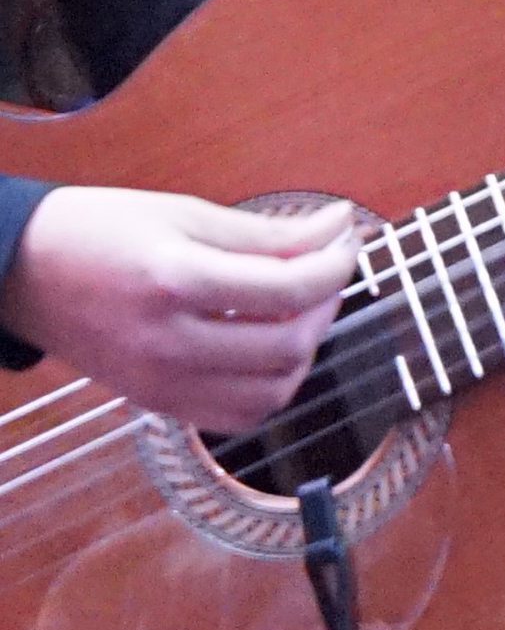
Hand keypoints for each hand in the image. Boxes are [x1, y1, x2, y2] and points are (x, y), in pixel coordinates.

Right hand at [0, 189, 360, 432]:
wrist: (17, 273)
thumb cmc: (93, 232)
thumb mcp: (180, 213)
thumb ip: (264, 232)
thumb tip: (336, 228)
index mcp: (173, 280)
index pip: (288, 287)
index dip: (334, 263)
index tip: (346, 237)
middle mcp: (167, 341)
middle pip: (288, 344)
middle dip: (328, 303)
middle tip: (327, 269)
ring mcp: (159, 381)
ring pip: (272, 391)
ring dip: (306, 351)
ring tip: (301, 309)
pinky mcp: (155, 402)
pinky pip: (237, 416)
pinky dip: (271, 388)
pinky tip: (270, 349)